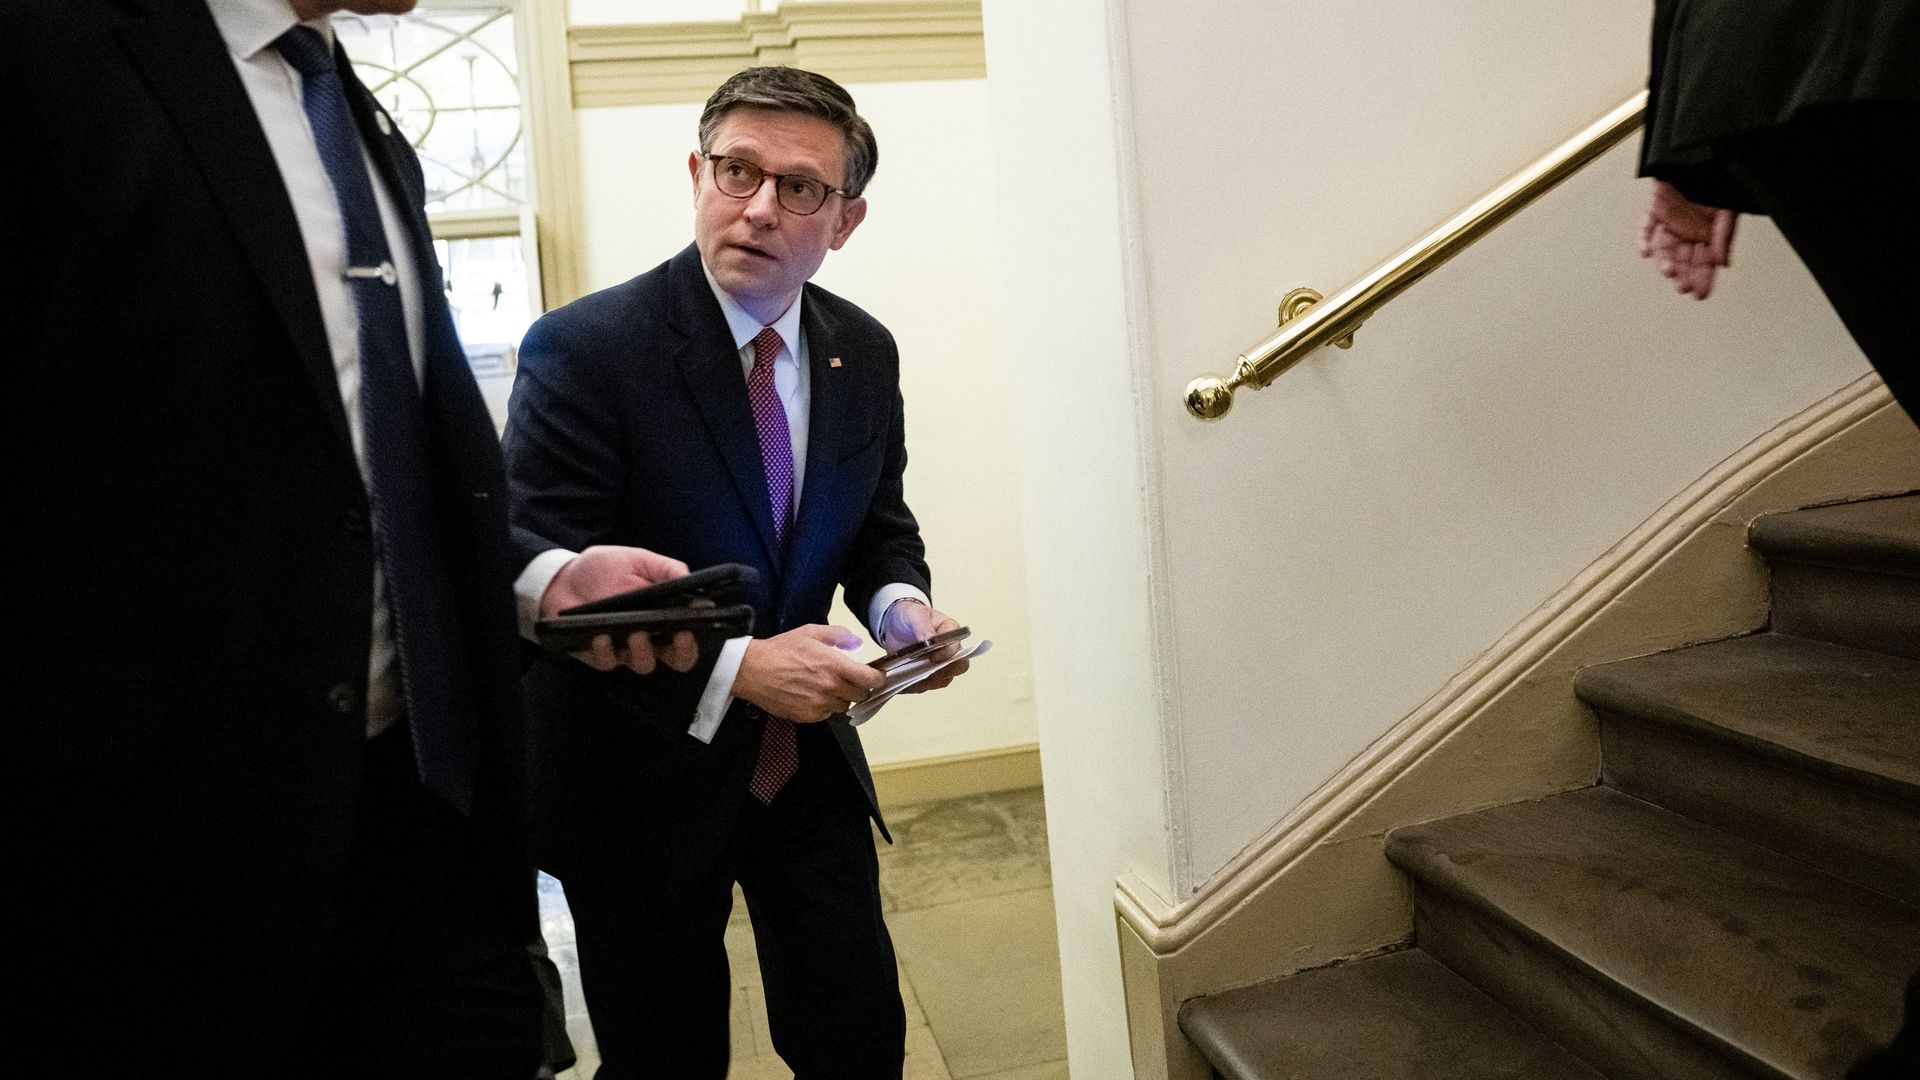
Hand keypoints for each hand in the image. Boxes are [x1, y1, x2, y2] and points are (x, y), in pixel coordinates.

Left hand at [541, 545, 698, 674]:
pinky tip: (602, 636)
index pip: (688, 639)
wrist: (565, 575)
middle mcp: (649, 637)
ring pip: (643, 663)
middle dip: (681, 653)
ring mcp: (623, 648)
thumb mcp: (639, 560)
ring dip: (644, 651)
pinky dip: (606, 651)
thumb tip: (689, 578)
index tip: (692, 627)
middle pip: (675, 660)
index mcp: (664, 617)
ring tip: (637, 633)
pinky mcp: (598, 654)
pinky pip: (606, 661)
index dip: (695, 639)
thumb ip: (665, 568)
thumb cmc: (606, 569)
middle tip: (679, 636)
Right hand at [734, 625, 885, 722]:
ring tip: (826, 686)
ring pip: (844, 706)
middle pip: (861, 695)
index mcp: (835, 666)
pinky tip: (812, 694)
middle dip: (859, 687)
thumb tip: (857, 643)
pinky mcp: (808, 716)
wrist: (753, 670)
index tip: (876, 676)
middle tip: (848, 679)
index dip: (878, 678)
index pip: (870, 679)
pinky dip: (824, 706)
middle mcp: (830, 687)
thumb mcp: (811, 632)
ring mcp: (819, 704)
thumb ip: (839, 635)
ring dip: (841, 698)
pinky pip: (826, 714)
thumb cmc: (781, 650)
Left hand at [878, 600, 969, 692]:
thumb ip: (923, 626)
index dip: (948, 654)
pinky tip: (900, 682)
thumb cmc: (910, 615)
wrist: (894, 624)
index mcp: (951, 632)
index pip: (958, 647)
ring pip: (941, 680)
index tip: (934, 657)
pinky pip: (923, 686)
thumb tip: (929, 640)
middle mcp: (949, 651)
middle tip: (925, 672)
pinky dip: (913, 686)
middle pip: (957, 668)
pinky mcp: (925, 675)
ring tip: (908, 677)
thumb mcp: (914, 614)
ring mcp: (938, 665)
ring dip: (926, 681)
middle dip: (943, 672)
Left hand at [1640, 180, 1737, 299]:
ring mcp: (1673, 219)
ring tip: (1669, 271)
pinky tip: (1645, 252)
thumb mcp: (1729, 210)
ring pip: (1666, 247)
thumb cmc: (1720, 179)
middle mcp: (1691, 229)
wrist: (1703, 153)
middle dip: (1685, 274)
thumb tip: (1724, 263)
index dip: (1704, 278)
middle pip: (1685, 259)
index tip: (1700, 294)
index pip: (1706, 262)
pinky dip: (1644, 238)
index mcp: (1710, 232)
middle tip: (1683, 287)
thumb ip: (1724, 236)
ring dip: (1666, 261)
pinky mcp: (1657, 207)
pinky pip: (1647, 226)